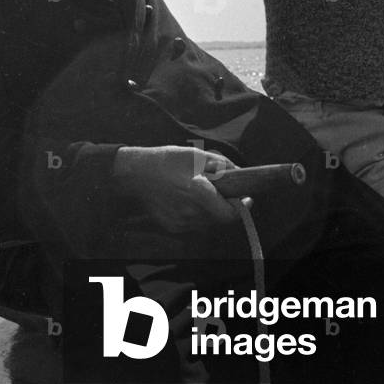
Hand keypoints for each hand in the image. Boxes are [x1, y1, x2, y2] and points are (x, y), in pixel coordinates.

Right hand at [112, 145, 239, 231]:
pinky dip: (197, 214)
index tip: (247, 198)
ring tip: (201, 192)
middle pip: (219, 218)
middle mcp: (190, 213)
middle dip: (225, 206)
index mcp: (199, 194)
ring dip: (211, 210)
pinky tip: (187, 199)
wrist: (136, 174)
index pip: (230, 214)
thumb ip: (221, 165)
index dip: (242, 208)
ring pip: (207, 222)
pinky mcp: (172, 227)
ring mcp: (180, 223)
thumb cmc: (167, 161)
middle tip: (222, 191)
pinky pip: (193, 224)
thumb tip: (239, 172)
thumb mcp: (197, 155)